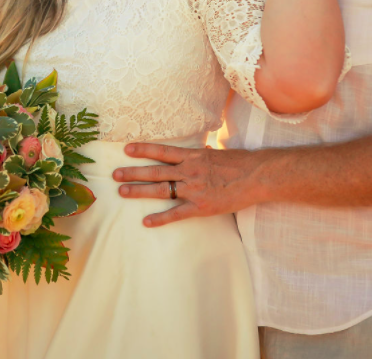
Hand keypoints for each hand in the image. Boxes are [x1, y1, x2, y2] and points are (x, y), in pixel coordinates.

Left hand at [112, 143, 262, 227]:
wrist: (256, 176)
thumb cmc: (241, 163)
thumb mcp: (219, 153)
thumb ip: (205, 154)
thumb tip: (200, 151)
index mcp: (193, 157)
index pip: (162, 151)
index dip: (143, 150)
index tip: (126, 149)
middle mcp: (189, 171)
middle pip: (155, 172)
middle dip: (133, 172)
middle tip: (114, 175)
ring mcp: (193, 189)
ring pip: (160, 190)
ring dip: (139, 191)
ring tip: (122, 192)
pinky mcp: (201, 207)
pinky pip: (176, 213)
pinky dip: (160, 218)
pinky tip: (146, 222)